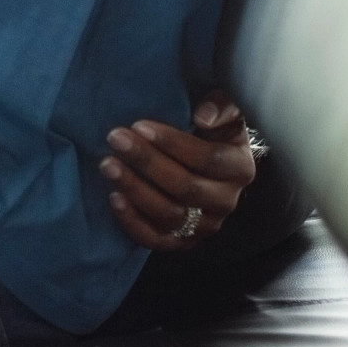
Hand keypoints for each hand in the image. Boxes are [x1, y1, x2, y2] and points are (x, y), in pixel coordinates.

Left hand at [100, 91, 256, 251]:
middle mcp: (227, 201)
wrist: (208, 163)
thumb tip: (203, 116)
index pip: (208, 159)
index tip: (139, 125)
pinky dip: (133, 222)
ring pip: (169, 214)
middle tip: (116, 138)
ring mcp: (206, 226)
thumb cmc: (212, 131)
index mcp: (240, 168)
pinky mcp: (183, 241)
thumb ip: (221, 105)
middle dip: (147, 162)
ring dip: (135, 189)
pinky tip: (113, 198)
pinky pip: (157, 240)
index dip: (173, 143)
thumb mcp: (224, 112)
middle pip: (186, 187)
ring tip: (107, 164)